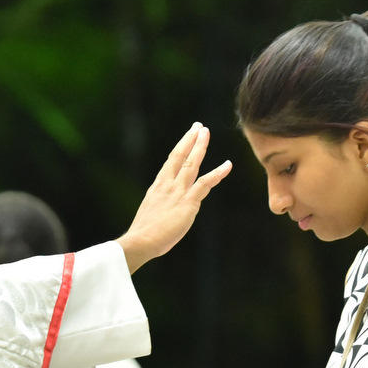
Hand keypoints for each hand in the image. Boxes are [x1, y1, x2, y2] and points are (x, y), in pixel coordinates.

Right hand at [116, 123, 231, 272]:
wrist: (140, 240)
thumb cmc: (143, 234)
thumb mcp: (151, 213)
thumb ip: (161, 206)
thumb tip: (166, 210)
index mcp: (157, 187)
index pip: (171, 162)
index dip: (180, 148)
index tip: (187, 137)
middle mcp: (167, 185)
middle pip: (179, 156)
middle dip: (189, 139)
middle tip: (198, 126)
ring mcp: (178, 192)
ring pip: (191, 164)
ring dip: (200, 146)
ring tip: (206, 132)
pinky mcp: (188, 202)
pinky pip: (205, 183)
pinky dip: (218, 173)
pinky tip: (228, 165)